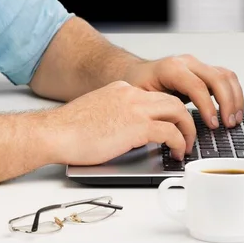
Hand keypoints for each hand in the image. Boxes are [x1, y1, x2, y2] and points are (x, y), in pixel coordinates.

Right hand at [47, 81, 194, 164]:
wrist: (56, 132)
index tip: (173, 125)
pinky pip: (170, 132)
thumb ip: (115, 114)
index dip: (168, 113)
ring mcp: (135, 108)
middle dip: (185, 119)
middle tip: (187, 135)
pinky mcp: (137, 126)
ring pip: (177, 111)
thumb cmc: (69, 129)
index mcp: (121, 89)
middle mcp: (131, 94)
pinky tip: (176, 152)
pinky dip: (178, 143)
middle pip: (172, 100)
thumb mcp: (97, 112)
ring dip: (187, 130)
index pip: (154, 96)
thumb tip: (125, 130)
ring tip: (186, 146)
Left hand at [123, 55, 243, 129]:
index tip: (213, 124)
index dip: (208, 107)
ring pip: (226, 75)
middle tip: (228, 124)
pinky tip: (234, 110)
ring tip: (234, 119)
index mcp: (171, 68)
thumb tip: (172, 130)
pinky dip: (234, 93)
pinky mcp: (203, 71)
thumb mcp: (142, 98)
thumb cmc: (137, 85)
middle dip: (227, 103)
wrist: (135, 73)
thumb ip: (158, 110)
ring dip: (235, 98)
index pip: (197, 86)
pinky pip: (225, 78)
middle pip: (217, 78)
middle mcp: (186, 63)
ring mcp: (197, 65)